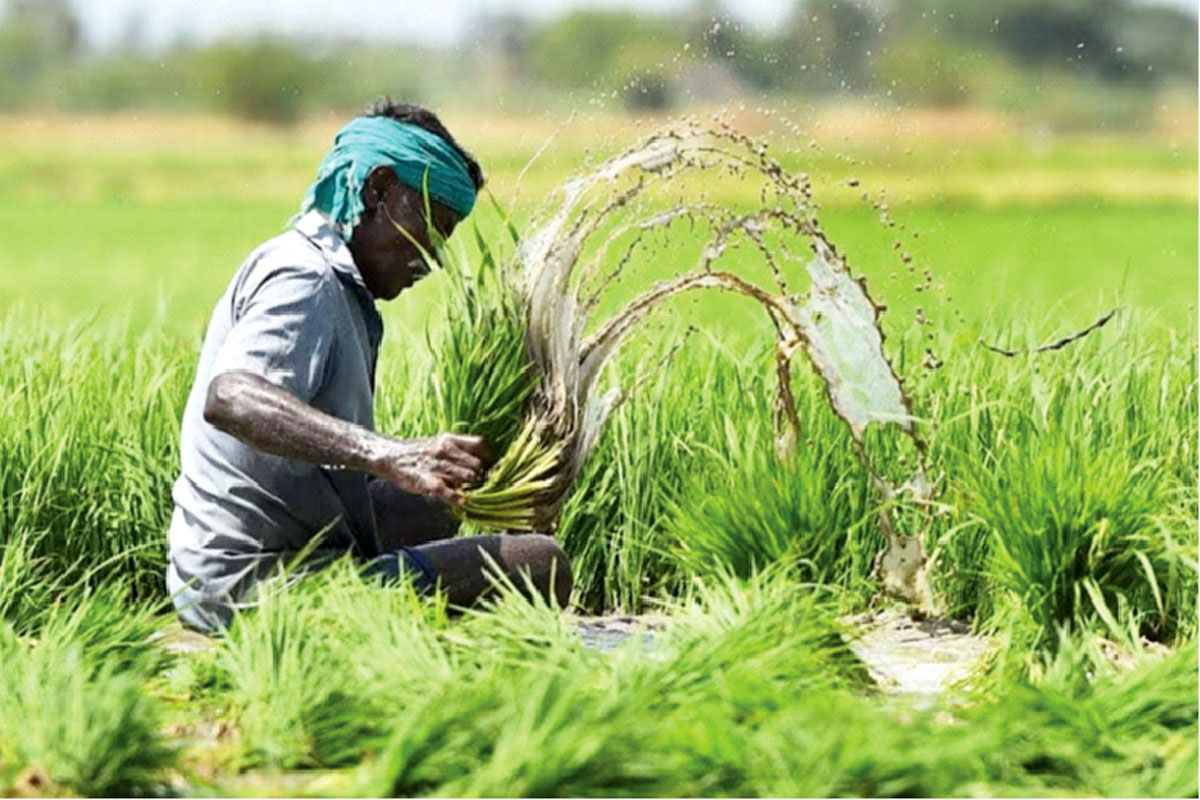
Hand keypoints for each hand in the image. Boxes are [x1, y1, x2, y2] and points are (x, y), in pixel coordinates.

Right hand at [371, 434, 492, 505]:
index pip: (480, 444)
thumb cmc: (420, 453)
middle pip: (476, 464)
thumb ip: (460, 451)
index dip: (489, 457)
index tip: (492, 467)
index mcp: (450, 439)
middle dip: (481, 476)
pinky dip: (456, 497)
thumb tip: (484, 462)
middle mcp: (445, 450)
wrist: (390, 456)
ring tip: (471, 492)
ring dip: (472, 486)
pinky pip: (447, 490)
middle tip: (482, 485)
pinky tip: (462, 501)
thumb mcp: (440, 443)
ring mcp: (436, 465)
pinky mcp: (427, 481)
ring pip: (467, 476)